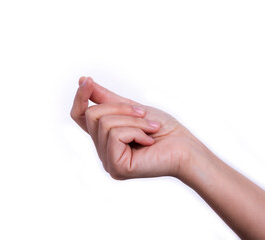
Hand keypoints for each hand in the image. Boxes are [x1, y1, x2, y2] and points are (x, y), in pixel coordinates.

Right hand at [71, 76, 202, 180]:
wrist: (186, 147)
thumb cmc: (164, 129)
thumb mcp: (132, 108)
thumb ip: (107, 99)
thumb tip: (83, 81)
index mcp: (105, 137)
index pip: (79, 116)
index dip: (80, 97)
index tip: (86, 80)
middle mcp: (103, 151)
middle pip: (92, 115)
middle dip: (121, 108)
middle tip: (144, 115)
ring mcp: (108, 161)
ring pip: (105, 124)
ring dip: (133, 121)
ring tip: (150, 129)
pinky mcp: (116, 167)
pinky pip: (115, 135)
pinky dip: (136, 131)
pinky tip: (149, 141)